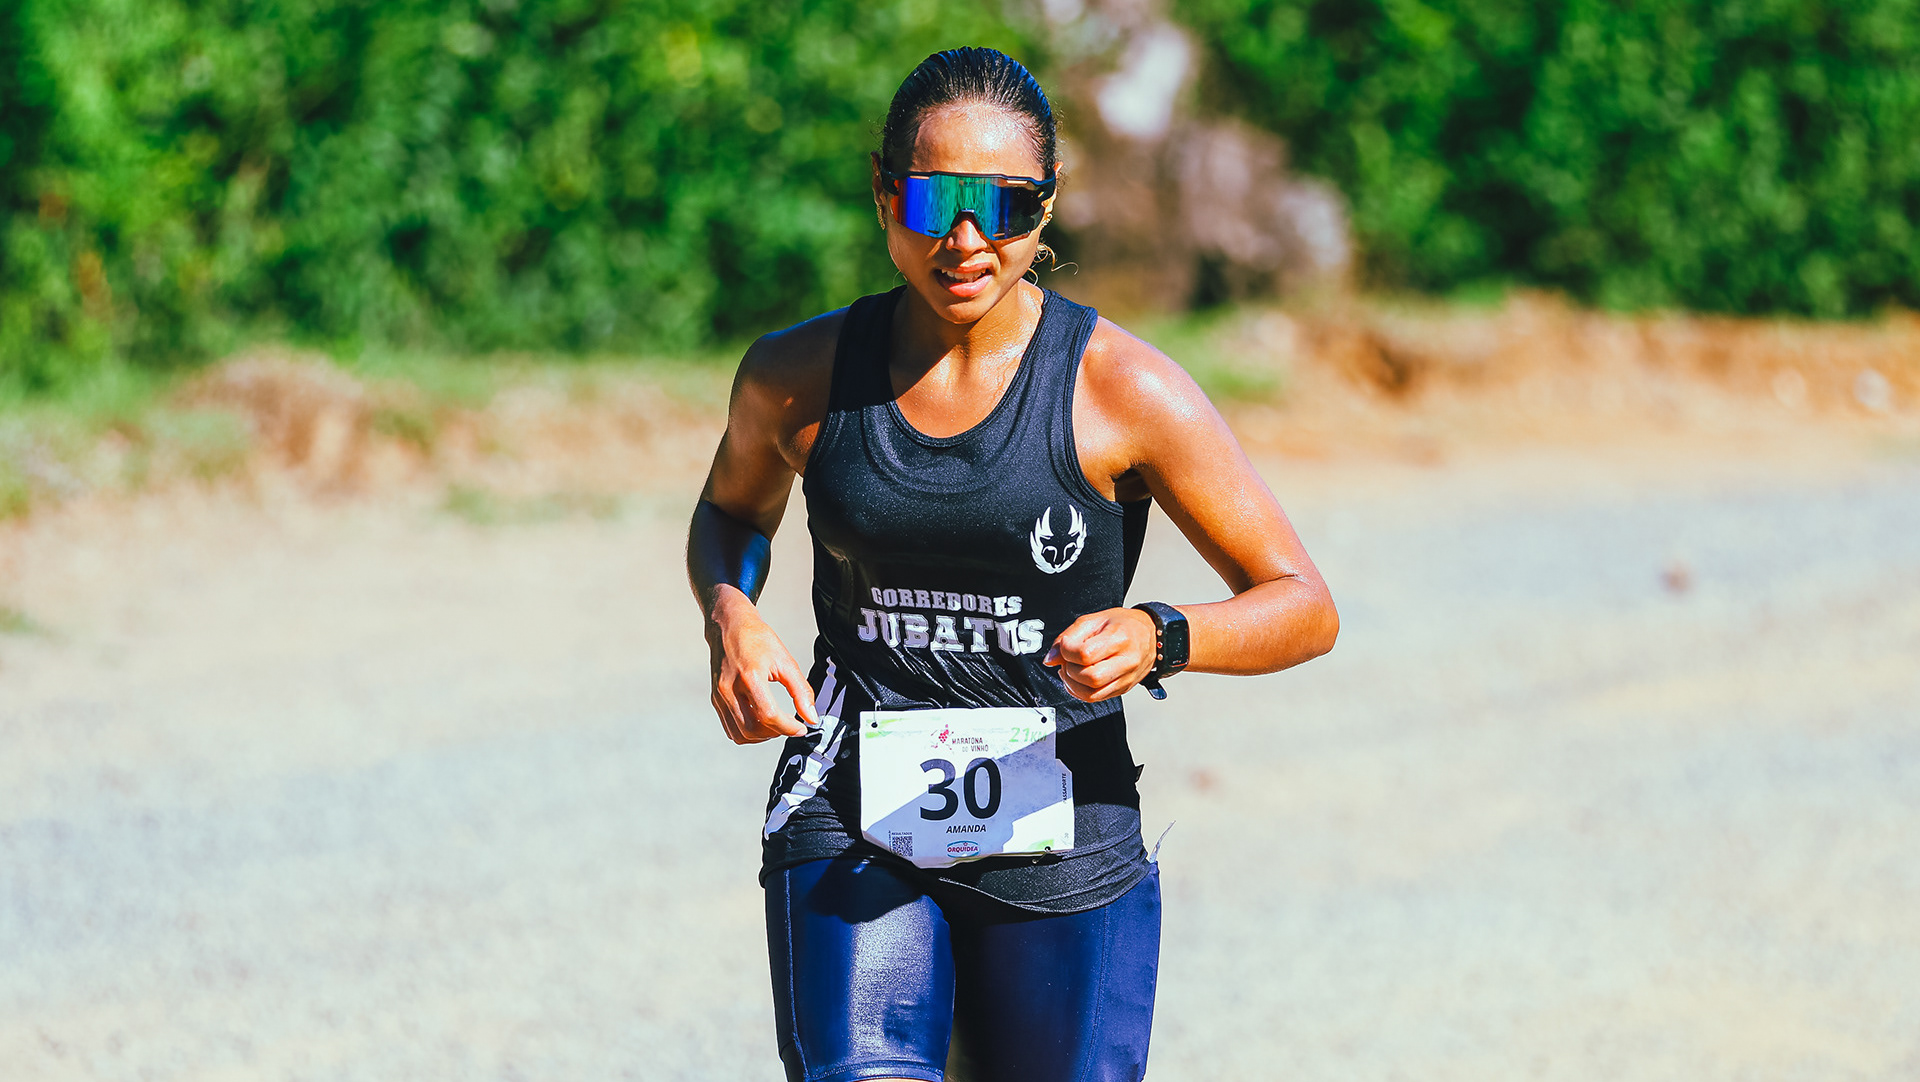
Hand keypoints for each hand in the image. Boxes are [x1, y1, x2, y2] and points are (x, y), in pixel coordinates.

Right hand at [705, 588, 818, 743]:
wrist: (729, 625)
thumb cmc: (757, 639)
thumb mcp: (785, 661)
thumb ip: (801, 691)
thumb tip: (811, 716)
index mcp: (750, 676)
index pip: (769, 715)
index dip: (789, 727)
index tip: (801, 727)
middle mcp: (730, 689)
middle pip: (753, 729)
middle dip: (776, 733)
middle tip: (790, 725)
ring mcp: (720, 696)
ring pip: (740, 734)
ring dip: (761, 736)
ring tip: (776, 725)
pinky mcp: (715, 699)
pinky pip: (731, 728)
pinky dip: (747, 732)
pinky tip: (760, 721)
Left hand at [1044, 607, 1157, 701]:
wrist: (1152, 635)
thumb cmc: (1124, 624)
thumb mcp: (1094, 619)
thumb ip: (1068, 636)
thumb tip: (1050, 659)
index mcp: (1119, 637)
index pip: (1085, 654)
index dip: (1067, 651)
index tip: (1066, 645)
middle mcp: (1126, 660)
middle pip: (1090, 677)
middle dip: (1071, 670)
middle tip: (1068, 660)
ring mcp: (1127, 678)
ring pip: (1092, 693)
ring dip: (1073, 684)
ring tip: (1071, 670)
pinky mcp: (1124, 688)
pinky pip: (1096, 698)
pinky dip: (1080, 692)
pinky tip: (1078, 679)